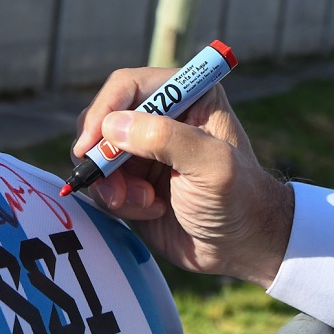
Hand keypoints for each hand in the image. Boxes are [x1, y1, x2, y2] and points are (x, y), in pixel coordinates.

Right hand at [72, 67, 293, 286]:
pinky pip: (103, 183)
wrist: (242, 247)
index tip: (91, 143)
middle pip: (105, 118)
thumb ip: (166, 139)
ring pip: (98, 153)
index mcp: (186, 95)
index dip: (104, 110)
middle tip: (106, 179)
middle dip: (102, 152)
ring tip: (143, 202)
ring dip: (110, 182)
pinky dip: (118, 200)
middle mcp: (161, 117)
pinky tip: (150, 210)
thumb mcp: (212, 166)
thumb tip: (112, 126)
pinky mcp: (133, 180)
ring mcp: (144, 150)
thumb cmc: (239, 199)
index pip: (129, 86)